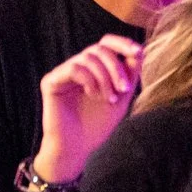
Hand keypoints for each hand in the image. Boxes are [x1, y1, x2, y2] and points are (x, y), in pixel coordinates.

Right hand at [32, 36, 141, 182]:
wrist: (77, 148)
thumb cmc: (98, 125)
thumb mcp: (121, 96)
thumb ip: (129, 74)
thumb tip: (140, 49)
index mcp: (94, 68)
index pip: (106, 44)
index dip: (122, 43)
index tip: (138, 51)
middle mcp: (78, 66)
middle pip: (100, 49)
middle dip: (116, 67)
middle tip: (124, 88)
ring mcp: (63, 73)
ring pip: (88, 57)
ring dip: (105, 77)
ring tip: (109, 99)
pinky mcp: (51, 81)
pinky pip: (74, 68)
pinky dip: (89, 80)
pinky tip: (92, 95)